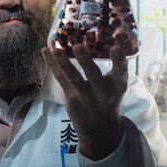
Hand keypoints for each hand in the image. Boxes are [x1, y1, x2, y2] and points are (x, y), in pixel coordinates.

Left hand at [42, 43, 127, 158]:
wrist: (99, 126)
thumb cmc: (108, 97)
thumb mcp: (117, 85)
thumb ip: (114, 68)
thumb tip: (103, 39)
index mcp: (117, 85)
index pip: (120, 71)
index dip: (119, 60)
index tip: (115, 48)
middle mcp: (101, 91)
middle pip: (93, 75)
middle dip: (85, 62)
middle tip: (78, 47)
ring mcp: (85, 96)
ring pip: (73, 78)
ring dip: (64, 63)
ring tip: (55, 50)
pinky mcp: (70, 97)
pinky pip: (60, 79)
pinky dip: (52, 65)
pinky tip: (46, 51)